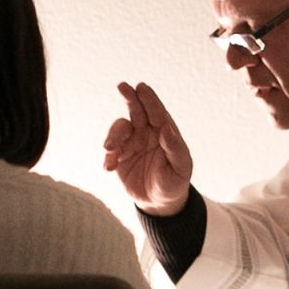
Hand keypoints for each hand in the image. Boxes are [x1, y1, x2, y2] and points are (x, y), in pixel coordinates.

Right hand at [104, 81, 193, 215]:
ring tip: (109, 149)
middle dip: (130, 98)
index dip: (149, 99)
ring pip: (119, 130)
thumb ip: (174, 148)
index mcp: (164, 132)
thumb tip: (166, 129)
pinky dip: (108, 157)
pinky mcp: (119, 157)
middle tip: (122, 86)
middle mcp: (146, 133)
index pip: (157, 112)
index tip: (141, 87)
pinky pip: (110, 152)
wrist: (159, 202)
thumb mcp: (180, 167)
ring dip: (113, 135)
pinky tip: (109, 168)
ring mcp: (131, 143)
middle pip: (136, 111)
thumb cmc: (174, 182)